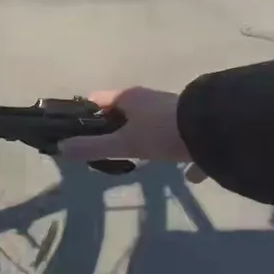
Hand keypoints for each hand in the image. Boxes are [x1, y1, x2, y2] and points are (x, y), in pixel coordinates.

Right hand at [58, 87, 204, 180]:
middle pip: (125, 111)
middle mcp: (149, 98)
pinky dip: (183, 154)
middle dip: (116, 128)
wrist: (213, 130)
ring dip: (147, 138)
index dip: (85, 115)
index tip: (78, 133)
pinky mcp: (194, 123)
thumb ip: (93, 147)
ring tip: (142, 160)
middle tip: (108, 150)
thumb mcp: (124, 144)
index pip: (97, 99)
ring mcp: (173, 109)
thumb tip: (60, 148)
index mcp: (129, 97)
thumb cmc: (161, 132)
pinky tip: (189, 176)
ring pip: (153, 124)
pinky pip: (183, 139)